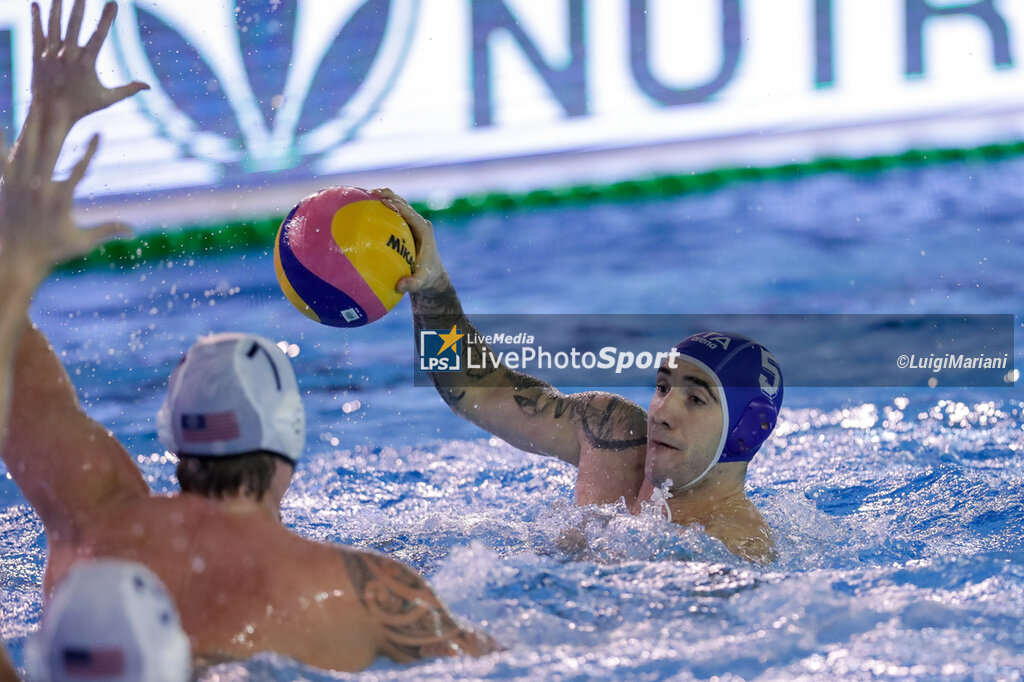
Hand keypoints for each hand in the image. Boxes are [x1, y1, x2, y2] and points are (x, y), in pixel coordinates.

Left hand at [0, 109, 129, 284]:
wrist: (17, 259)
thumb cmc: (52, 252)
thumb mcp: (83, 242)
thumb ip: (107, 230)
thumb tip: (133, 230)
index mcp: (61, 199)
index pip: (81, 169)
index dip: (92, 150)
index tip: (100, 132)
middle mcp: (40, 188)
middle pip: (51, 150)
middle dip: (56, 125)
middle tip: (61, 104)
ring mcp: (20, 186)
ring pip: (26, 150)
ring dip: (31, 126)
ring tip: (34, 105)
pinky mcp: (5, 187)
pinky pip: (2, 161)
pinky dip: (1, 144)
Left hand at [30, 0, 148, 131]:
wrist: (50, 114)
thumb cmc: (81, 107)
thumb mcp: (107, 100)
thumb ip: (128, 90)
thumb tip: (148, 86)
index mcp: (86, 63)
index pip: (99, 35)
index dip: (107, 18)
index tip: (114, 3)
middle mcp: (67, 56)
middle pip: (74, 24)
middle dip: (79, 6)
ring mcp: (50, 54)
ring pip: (54, 25)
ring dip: (56, 7)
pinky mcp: (37, 56)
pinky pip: (36, 33)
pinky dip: (36, 18)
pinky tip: (35, 4)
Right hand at [373, 188, 449, 294]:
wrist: (432, 275)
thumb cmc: (427, 278)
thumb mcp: (421, 282)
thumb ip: (413, 284)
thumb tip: (400, 287)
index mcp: (424, 230)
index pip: (410, 214)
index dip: (398, 206)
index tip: (383, 201)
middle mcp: (419, 223)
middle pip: (404, 204)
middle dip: (389, 195)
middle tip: (371, 192)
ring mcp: (412, 223)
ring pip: (398, 205)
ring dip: (384, 197)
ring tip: (365, 193)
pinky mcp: (406, 226)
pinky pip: (393, 214)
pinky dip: (381, 208)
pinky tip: (364, 207)